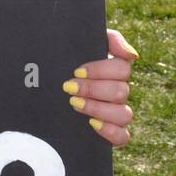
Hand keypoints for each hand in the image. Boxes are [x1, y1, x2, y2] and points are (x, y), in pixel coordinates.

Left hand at [65, 28, 136, 145]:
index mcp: (114, 68)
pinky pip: (123, 136)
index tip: (76, 70)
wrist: (43, 82)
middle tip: (68, 87)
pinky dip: (111, 131)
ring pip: (124, 114)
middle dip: (92, 89)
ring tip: (74, 103)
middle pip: (120, 91)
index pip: (123, 68)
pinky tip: (92, 123)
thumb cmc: (66, 57)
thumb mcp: (82, 41)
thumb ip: (110, 39)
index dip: (101, 70)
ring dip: (99, 108)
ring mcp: (115, 111)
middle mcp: (118, 90)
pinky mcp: (110, 130)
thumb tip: (131, 55)